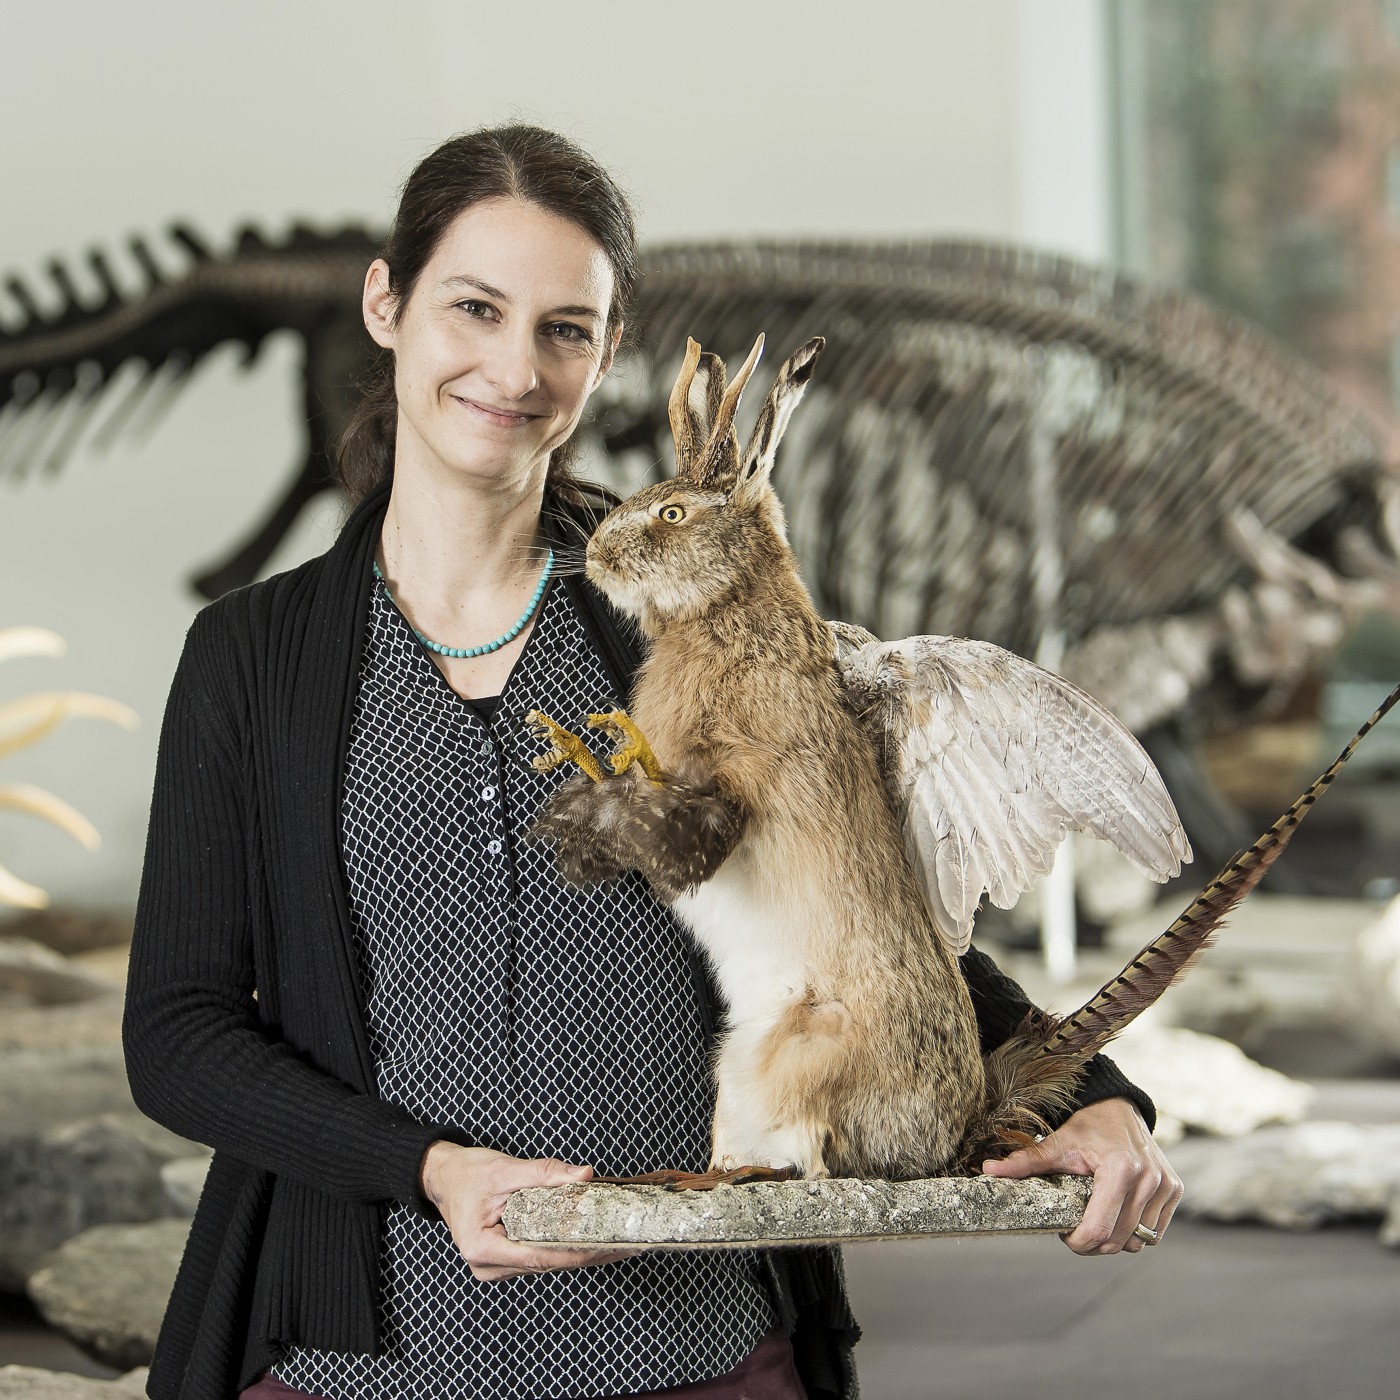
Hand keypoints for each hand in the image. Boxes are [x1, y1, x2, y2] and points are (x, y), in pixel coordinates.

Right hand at [419, 1141, 640, 1280]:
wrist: (444, 1178)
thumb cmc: (467, 1174)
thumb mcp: (504, 1168)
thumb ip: (544, 1173)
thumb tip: (584, 1175)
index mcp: (483, 1249)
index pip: (542, 1256)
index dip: (580, 1251)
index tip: (611, 1245)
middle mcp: (489, 1266)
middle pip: (549, 1262)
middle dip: (589, 1251)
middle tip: (629, 1241)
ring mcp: (498, 1267)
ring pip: (548, 1261)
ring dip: (582, 1249)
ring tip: (619, 1238)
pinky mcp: (507, 1259)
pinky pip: (542, 1254)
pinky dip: (567, 1244)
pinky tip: (594, 1236)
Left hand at [980, 1097, 1182, 1255]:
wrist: (1119, 1105)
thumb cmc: (1088, 1125)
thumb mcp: (1057, 1142)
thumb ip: (1026, 1161)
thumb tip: (988, 1171)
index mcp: (1121, 1170)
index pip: (1100, 1230)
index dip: (1078, 1242)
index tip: (1064, 1234)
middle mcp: (1149, 1180)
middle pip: (1119, 1241)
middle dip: (1093, 1244)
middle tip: (1074, 1230)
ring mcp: (1166, 1187)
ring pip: (1139, 1241)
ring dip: (1115, 1239)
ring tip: (1095, 1219)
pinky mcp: (1174, 1190)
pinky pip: (1154, 1231)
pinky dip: (1134, 1231)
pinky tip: (1116, 1214)